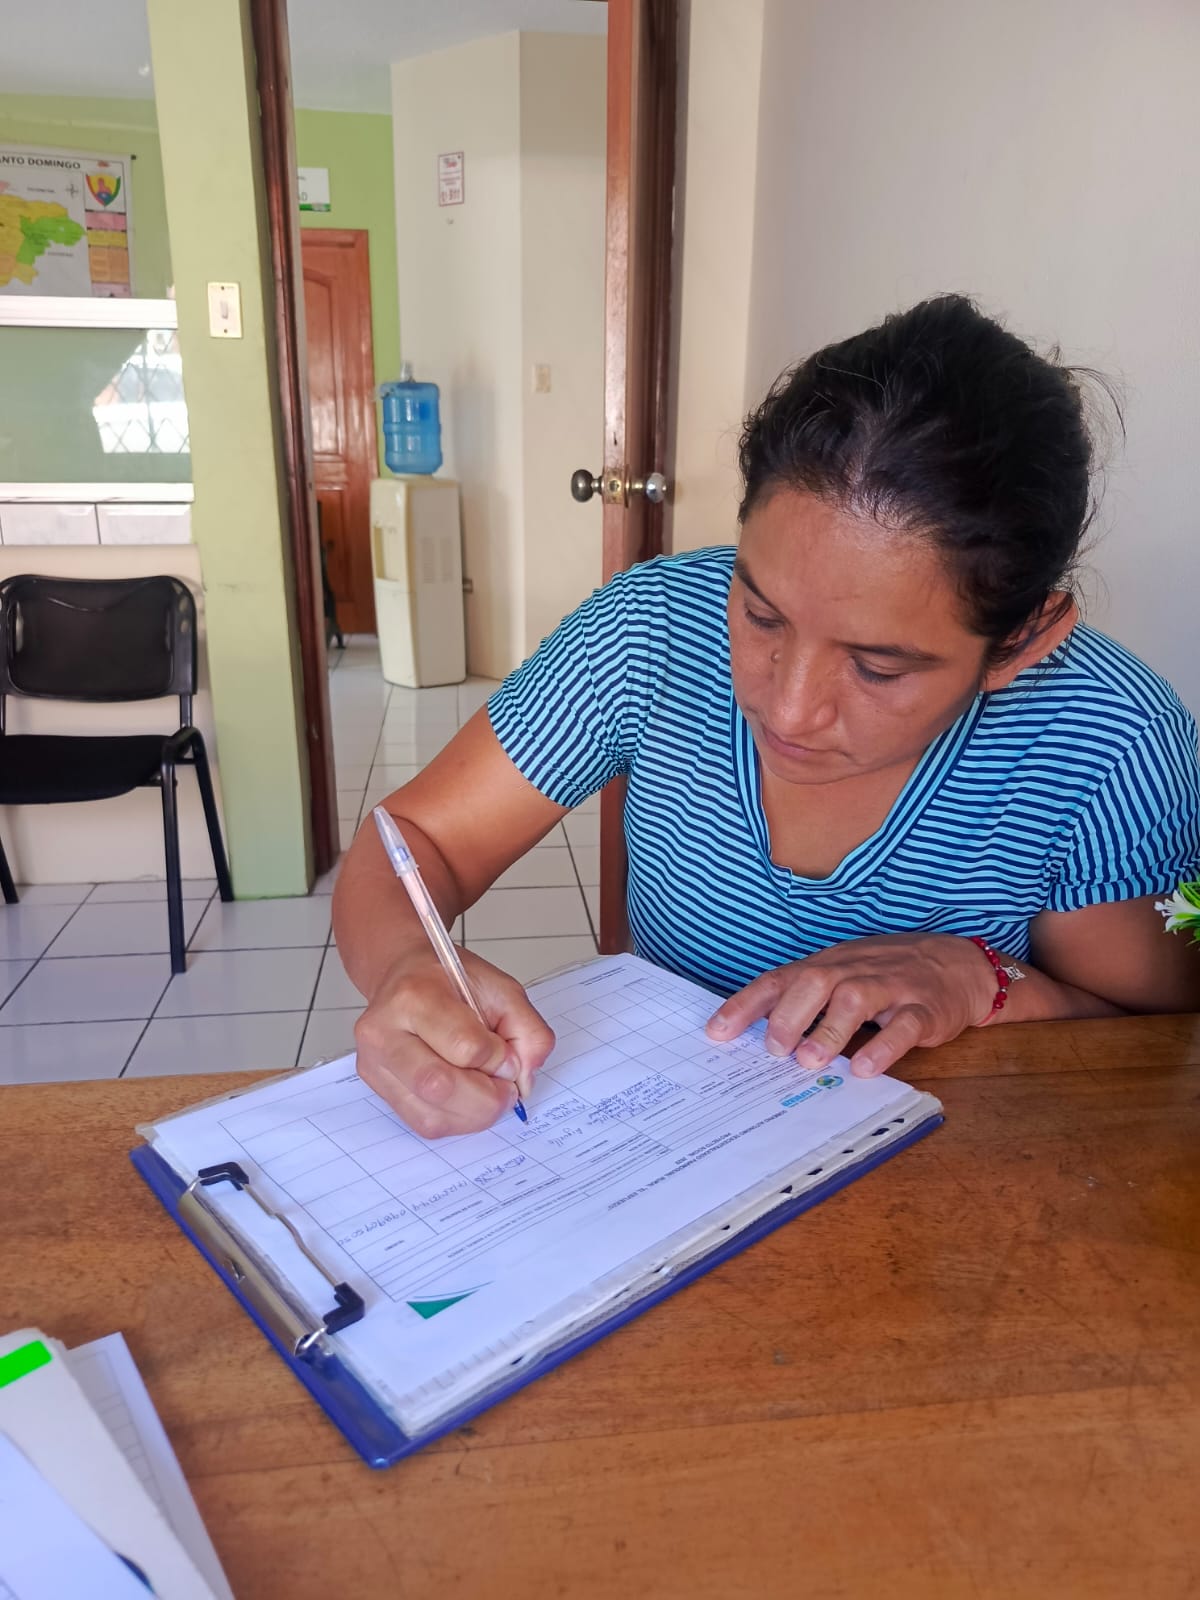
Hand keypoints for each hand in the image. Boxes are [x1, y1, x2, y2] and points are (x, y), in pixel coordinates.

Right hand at [353, 950, 555, 1136]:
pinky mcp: (377, 1088)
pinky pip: (423, 1124)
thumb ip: (527, 1030)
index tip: (509, 1055)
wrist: (404, 976)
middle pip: (439, 1087)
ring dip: (474, 1114)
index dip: (499, 1059)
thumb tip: (523, 1079)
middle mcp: (384, 1032)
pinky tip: (467, 1100)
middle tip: (507, 1087)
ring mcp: (375, 1064)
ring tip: (488, 1092)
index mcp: (414, 995)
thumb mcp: (500, 988)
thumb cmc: (449, 981)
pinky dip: (457, 1120)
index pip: (464, 1046)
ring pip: (431, 1116)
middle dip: (488, 1097)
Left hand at [704, 933, 995, 1077]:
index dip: (746, 1004)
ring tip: (809, 1061)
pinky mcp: (925, 1008)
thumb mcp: (841, 978)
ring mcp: (891, 986)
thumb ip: (804, 1003)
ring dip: (829, 1031)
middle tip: (774, 1050)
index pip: (779, 979)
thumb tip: (757, 1039)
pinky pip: (904, 1024)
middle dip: (788, 1015)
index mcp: (828, 965)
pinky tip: (865, 1069)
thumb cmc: (887, 975)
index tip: (716, 1033)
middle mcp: (854, 970)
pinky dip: (883, 1046)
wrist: (958, 964)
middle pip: (814, 981)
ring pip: (855, 999)